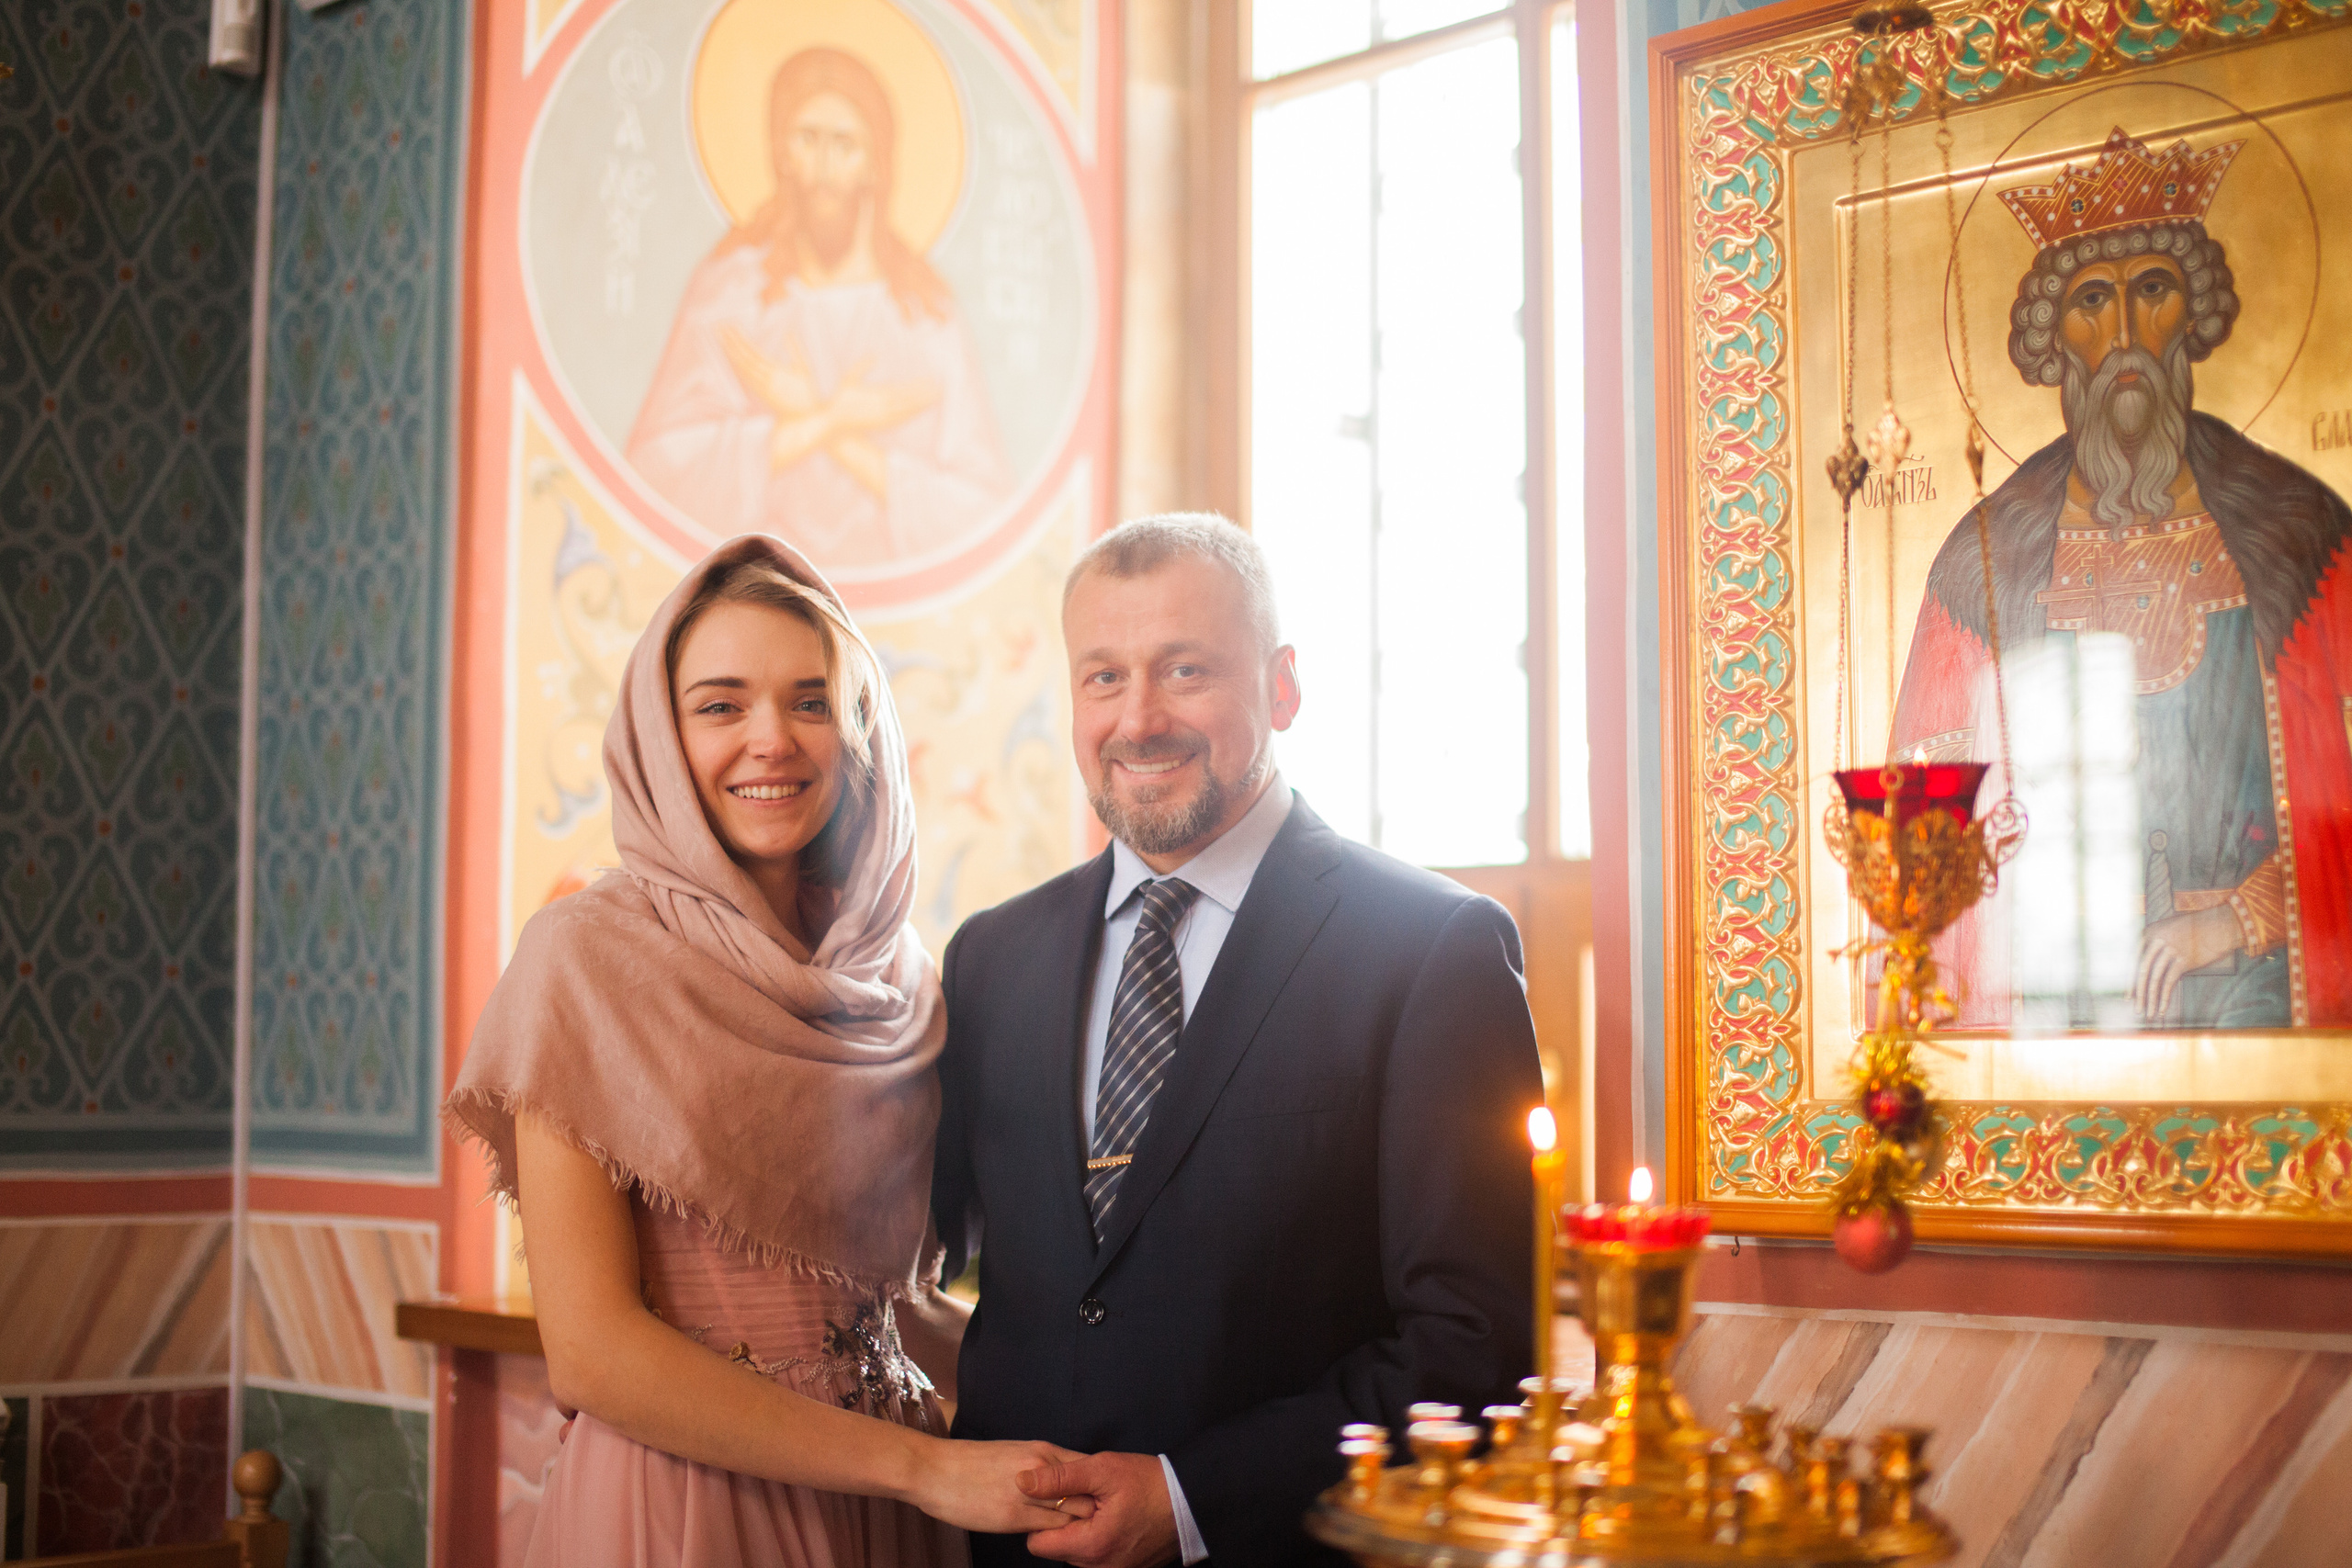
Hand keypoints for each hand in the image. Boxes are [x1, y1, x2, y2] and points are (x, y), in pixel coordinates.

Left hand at [721, 329, 817, 416]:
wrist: (803, 418)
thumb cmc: (807, 393)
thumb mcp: (805, 368)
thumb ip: (796, 349)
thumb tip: (789, 332)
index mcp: (776, 372)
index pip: (753, 354)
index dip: (741, 341)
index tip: (732, 329)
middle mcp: (765, 380)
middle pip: (744, 359)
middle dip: (732, 344)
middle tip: (721, 329)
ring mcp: (761, 388)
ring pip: (742, 369)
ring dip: (731, 354)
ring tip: (723, 340)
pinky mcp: (760, 394)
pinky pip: (745, 378)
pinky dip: (737, 367)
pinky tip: (732, 358)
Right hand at [826, 367, 939, 432]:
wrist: (834, 424)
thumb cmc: (840, 400)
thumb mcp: (849, 379)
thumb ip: (862, 366)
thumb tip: (875, 356)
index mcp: (879, 395)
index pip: (905, 390)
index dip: (920, 386)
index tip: (931, 381)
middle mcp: (885, 408)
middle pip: (911, 401)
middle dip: (927, 395)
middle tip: (941, 390)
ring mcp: (886, 418)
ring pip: (910, 411)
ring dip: (923, 405)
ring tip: (936, 399)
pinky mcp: (884, 425)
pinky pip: (903, 419)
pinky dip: (913, 414)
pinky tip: (920, 410)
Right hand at [910, 1438, 1093, 1536]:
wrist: (933, 1469)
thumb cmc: (970, 1463)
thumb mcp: (1014, 1454)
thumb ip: (1041, 1468)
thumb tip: (1062, 1482)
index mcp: (1042, 1451)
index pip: (1089, 1470)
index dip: (1097, 1490)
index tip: (1098, 1504)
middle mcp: (1041, 1468)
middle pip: (1089, 1494)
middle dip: (1095, 1512)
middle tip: (1094, 1526)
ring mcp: (1028, 1493)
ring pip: (1074, 1514)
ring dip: (1078, 1527)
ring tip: (1076, 1536)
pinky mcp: (1013, 1517)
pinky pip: (1051, 1530)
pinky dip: (1058, 1537)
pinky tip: (1052, 1540)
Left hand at [1018, 1452, 1178, 1567]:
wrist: (1193, 1502)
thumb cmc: (1151, 1484)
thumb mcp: (1102, 1470)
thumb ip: (1059, 1478)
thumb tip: (1022, 1482)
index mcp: (1090, 1546)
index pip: (1037, 1543)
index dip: (1041, 1516)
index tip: (1056, 1497)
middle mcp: (1099, 1567)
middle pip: (1056, 1548)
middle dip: (1063, 1522)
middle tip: (1086, 1496)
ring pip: (1076, 1551)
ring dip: (1081, 1528)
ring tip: (1102, 1504)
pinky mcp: (1125, 1567)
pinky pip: (1096, 1554)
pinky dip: (1098, 1535)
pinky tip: (1114, 1515)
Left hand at [2134, 905, 2244, 1020]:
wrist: (2220, 924)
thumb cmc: (2194, 928)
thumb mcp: (2168, 929)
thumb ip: (2154, 943)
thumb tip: (2142, 965)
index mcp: (2148, 932)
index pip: (2133, 961)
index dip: (2129, 981)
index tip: (2128, 997)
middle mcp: (2156, 940)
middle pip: (2141, 971)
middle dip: (2137, 993)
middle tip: (2135, 1010)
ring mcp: (2170, 950)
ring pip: (2153, 979)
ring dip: (2150, 999)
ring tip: (2149, 1014)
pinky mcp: (2184, 960)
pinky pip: (2169, 983)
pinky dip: (2164, 998)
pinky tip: (2163, 1010)